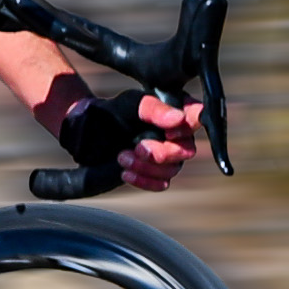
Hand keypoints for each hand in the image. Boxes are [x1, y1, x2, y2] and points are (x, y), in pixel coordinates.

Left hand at [56, 88, 201, 190]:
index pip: (196, 117)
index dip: (188, 127)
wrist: (91, 131)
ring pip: (172, 170)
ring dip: (147, 167)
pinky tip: (126, 172)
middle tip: (138, 148)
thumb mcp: (133, 104)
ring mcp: (168, 155)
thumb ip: (156, 110)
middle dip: (162, 153)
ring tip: (122, 157)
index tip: (169, 132)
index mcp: (177, 110)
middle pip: (186, 150)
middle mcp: (178, 134)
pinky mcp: (156, 173)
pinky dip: (144, 180)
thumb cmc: (117, 111)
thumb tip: (179, 119)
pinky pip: (161, 184)